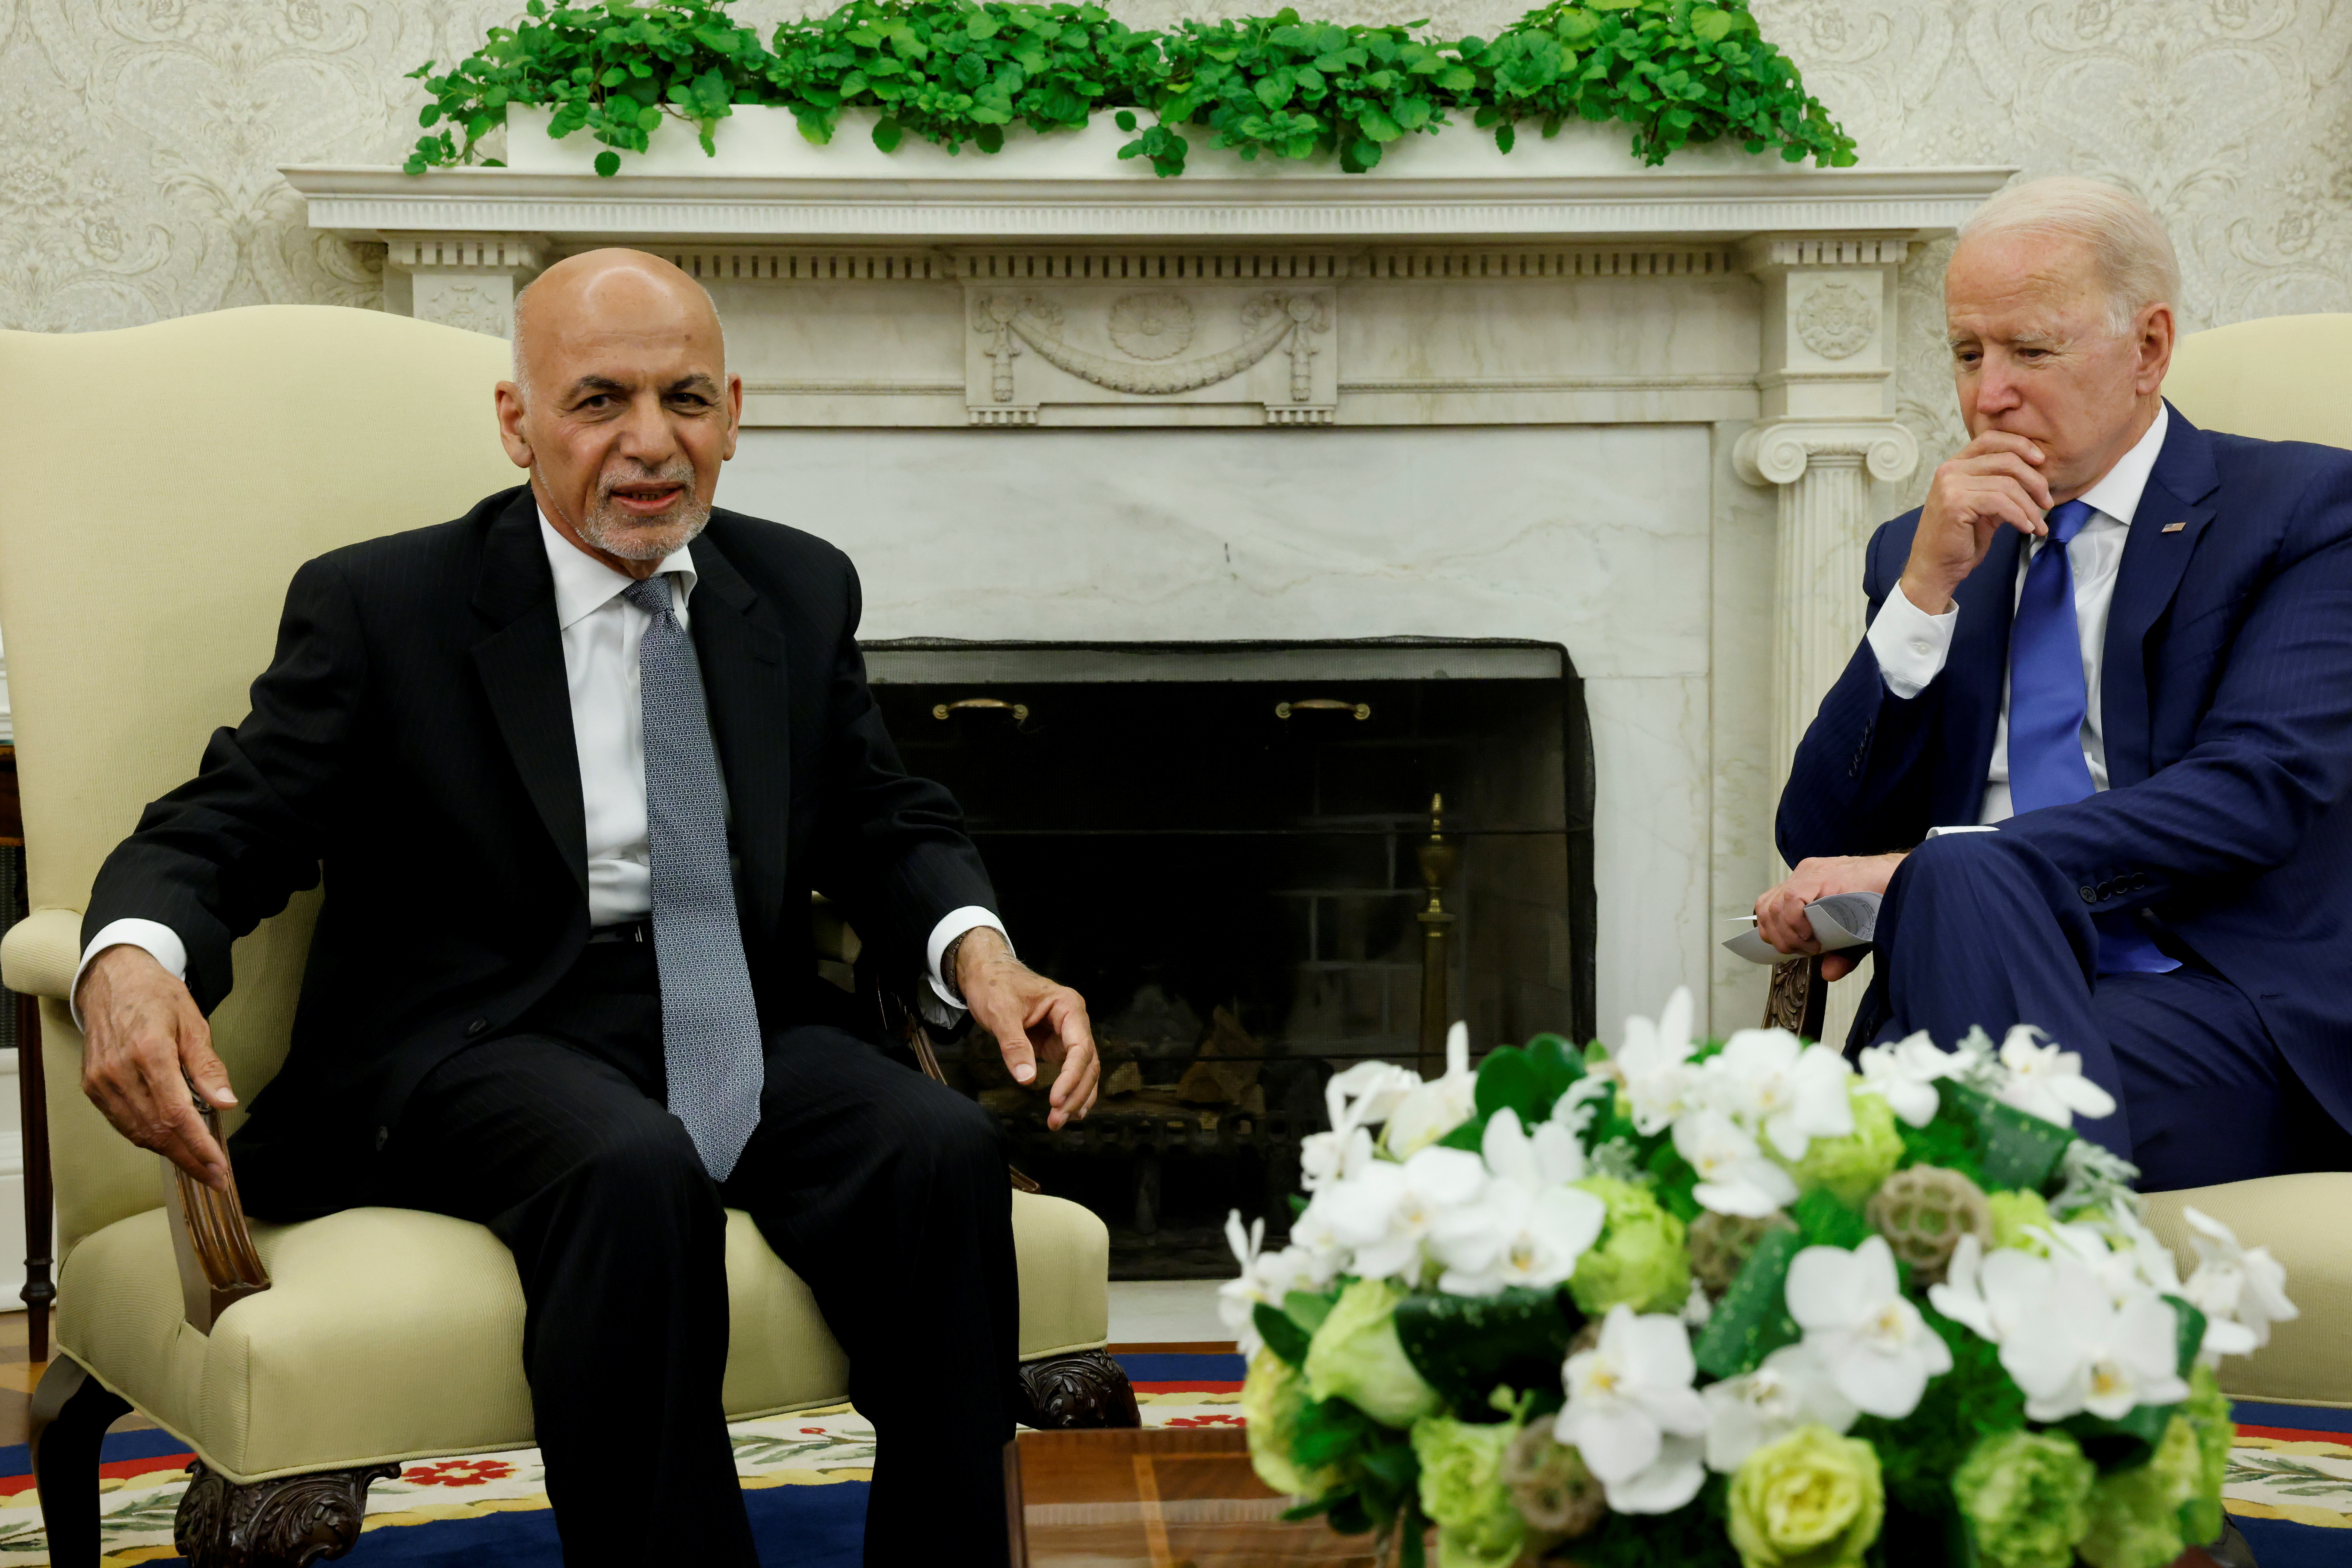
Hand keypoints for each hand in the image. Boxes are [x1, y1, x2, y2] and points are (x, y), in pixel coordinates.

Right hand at [74, 944, 235, 1189]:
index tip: (219, 1167)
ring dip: (169, 1152)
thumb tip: (225, 1102)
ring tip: (197, 1165)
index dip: (198, 1146)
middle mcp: (119, 1071)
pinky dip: (147, 1136)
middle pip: (156, 1129)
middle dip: (188, 1158)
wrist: (113, 980)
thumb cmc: (158, 997)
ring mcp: (101, 1081)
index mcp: (149, 1052)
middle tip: (215, 1177)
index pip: (177, 1114)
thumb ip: (208, 1066)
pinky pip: (122, 1122)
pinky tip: (169, 1143)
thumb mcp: (194, 1023)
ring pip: (137, 1131)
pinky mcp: (92, 1086)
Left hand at [957, 928, 1098, 1129]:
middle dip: (1075, 1093)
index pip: (1080, 1048)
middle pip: (1087, 1063)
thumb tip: (1027, 1079)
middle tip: (1056, 1119)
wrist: (985, 973)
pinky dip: (1071, 1091)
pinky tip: (1067, 1111)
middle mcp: (1074, 1021)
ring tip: (1060, 1122)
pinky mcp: (1055, 1045)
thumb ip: (1014, 1044)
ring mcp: (1067, 1034)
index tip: (1055, 1100)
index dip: (1071, 1077)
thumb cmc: (994, 985)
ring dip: (1075, 1097)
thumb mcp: (1000, 1012)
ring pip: (1084, 1071)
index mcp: (1068, 1007)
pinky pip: (1070, 1071)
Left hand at [1753, 854, 1905, 982]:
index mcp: (1806, 885)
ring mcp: (1811, 874)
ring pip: (1775, 905)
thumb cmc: (1879, 901)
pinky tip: (1811, 936)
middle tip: (1804, 951)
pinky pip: (1792, 898)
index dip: (1773, 931)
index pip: (1769, 905)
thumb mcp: (1855, 933)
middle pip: (1767, 908)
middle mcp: (1804, 876)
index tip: (1792, 949)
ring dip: (1788, 934)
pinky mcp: (1823, 875)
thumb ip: (1840, 953)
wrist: (1904, 879)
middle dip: (1779, 938)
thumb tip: (1828, 974)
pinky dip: (1795, 922)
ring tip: (1811, 946)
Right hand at [1900, 430, 2054, 614]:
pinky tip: (2026, 528)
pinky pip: (2000, 503)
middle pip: (2006, 460)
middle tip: (2047, 503)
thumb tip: (2036, 479)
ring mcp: (1951, 485)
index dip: (2021, 445)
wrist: (1934, 568)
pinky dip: (2019, 516)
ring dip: (2030, 506)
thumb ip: (2001, 489)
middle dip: (2035, 482)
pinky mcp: (1955, 504)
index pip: (1991, 439)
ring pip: (2007, 484)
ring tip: (2038, 524)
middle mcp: (1950, 470)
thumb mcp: (1984, 508)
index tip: (2042, 462)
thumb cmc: (1959, 540)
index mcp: (1955, 465)